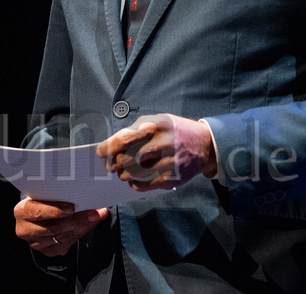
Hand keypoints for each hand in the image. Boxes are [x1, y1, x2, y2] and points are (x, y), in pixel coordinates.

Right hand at [14, 197, 107, 256]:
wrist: (37, 213)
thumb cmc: (43, 201)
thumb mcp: (47, 195)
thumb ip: (63, 194)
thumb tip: (86, 196)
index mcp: (22, 211)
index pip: (38, 212)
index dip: (55, 210)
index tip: (72, 207)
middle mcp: (26, 229)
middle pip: (53, 227)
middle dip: (76, 220)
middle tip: (92, 212)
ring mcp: (35, 243)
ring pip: (62, 237)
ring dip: (81, 227)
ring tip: (94, 217)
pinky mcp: (46, 251)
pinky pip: (66, 245)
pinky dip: (80, 234)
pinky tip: (88, 225)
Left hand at [96, 113, 217, 191]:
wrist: (205, 145)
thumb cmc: (174, 131)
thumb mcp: (157, 121)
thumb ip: (136, 130)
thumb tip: (111, 144)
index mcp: (154, 126)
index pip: (122, 139)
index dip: (107, 148)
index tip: (100, 152)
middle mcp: (161, 143)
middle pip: (124, 159)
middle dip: (113, 164)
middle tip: (112, 165)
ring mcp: (167, 162)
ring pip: (131, 174)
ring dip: (123, 175)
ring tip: (125, 171)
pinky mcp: (171, 178)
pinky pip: (143, 185)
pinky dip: (135, 184)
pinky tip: (136, 179)